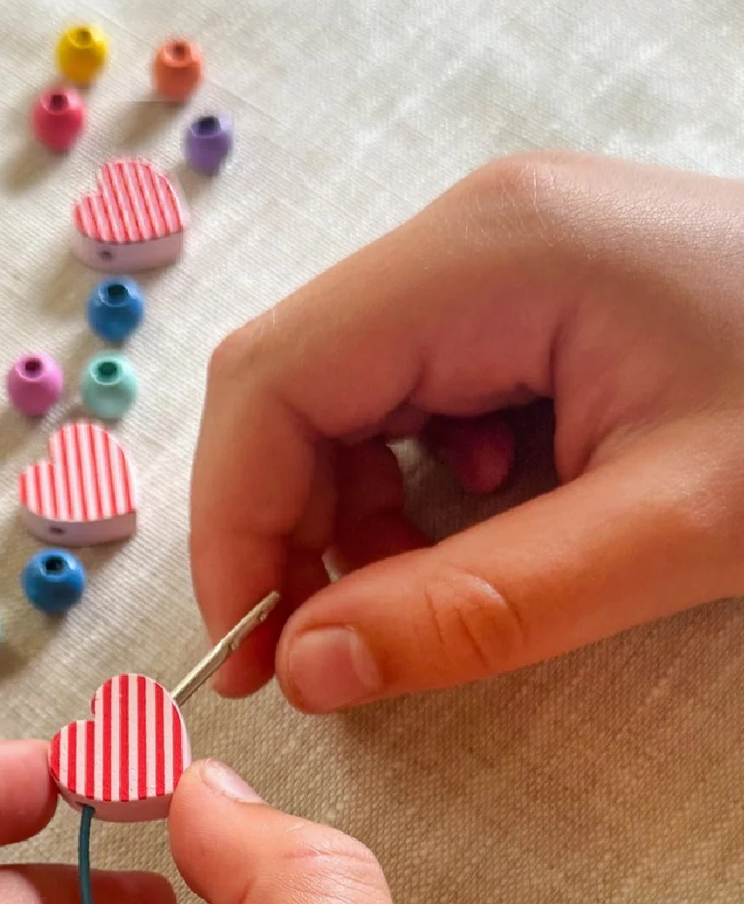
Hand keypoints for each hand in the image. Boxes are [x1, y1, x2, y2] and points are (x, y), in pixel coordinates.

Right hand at [191, 152, 743, 710]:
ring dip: (345, 516)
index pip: (271, 384)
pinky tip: (483, 523)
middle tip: (318, 647)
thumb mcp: (673, 530)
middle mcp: (467, 236)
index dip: (231, 526)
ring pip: (335, 400)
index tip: (250, 650)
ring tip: (424, 590)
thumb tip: (307, 667)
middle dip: (281, 528)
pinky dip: (404, 490)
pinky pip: (401, 400)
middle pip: (289, 387)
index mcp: (487, 254)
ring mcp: (490, 260)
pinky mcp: (516, 299)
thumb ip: (477, 609)